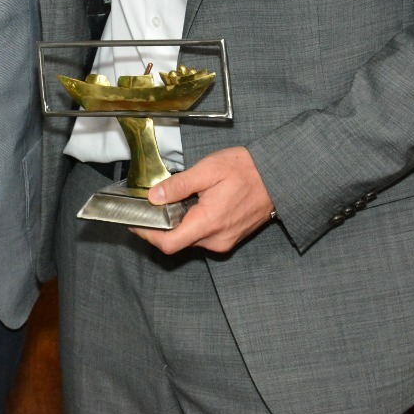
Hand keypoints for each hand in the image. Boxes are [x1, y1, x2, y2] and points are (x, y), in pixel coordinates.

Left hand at [131, 146, 275, 254]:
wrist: (278, 177)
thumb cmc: (245, 170)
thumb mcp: (208, 170)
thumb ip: (179, 185)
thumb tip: (154, 197)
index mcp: (208, 223)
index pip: (169, 243)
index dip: (147, 235)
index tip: (135, 223)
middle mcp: (216, 239)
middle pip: (177, 242)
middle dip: (161, 225)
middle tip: (154, 203)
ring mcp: (224, 241)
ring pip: (190, 239)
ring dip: (179, 223)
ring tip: (179, 198)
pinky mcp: (230, 239)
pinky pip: (203, 236)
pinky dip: (193, 223)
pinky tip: (196, 204)